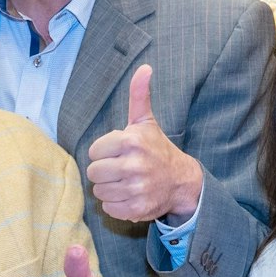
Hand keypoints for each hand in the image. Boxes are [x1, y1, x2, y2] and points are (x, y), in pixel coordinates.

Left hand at [85, 65, 203, 224]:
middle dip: (104, 171)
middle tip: (120, 168)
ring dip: (109, 188)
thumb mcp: (146, 122)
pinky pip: (108, 208)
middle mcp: (134, 165)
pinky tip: (129, 194)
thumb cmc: (157, 149)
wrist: (181, 180)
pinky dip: (115, 204)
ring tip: (125, 181)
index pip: (94, 151)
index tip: (118, 152)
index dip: (104, 152)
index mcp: (132, 141)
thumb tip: (144, 67)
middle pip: (94, 173)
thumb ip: (139, 95)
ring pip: (99, 191)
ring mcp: (136, 189)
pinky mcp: (137, 209)